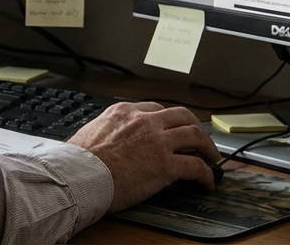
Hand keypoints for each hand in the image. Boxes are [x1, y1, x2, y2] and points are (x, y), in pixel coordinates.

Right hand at [66, 101, 222, 211]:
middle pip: (182, 115)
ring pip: (195, 135)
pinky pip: (196, 166)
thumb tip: (106, 141)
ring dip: (208, 147)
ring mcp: (157, 141)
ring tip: (212, 159)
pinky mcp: (165, 165)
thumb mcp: (90, 132)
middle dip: (195, 127)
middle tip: (200, 139)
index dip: (168, 120)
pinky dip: (206, 174)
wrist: (78, 175)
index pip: (156, 109)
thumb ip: (106, 131)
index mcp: (123, 112)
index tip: (172, 130)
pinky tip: (207, 182)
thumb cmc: (77, 160)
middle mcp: (143, 121)